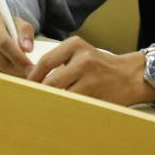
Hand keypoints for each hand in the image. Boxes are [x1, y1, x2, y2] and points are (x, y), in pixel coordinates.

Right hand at [0, 1, 34, 76]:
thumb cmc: (2, 25)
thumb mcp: (16, 22)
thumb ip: (25, 32)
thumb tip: (28, 49)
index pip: (5, 43)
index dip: (19, 57)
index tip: (31, 66)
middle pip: (1, 60)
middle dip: (18, 70)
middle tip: (31, 74)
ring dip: (11, 75)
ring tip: (22, 73)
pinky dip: (2, 76)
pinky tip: (11, 73)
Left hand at [26, 36, 154, 106]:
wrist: (129, 75)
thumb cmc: (99, 65)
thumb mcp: (80, 53)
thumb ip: (58, 61)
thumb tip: (30, 77)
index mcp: (75, 45)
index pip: (45, 62)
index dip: (33, 77)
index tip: (26, 86)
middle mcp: (83, 59)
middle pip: (51, 82)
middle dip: (40, 92)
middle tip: (30, 99)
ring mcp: (91, 78)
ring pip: (62, 95)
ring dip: (51, 103)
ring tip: (43, 107)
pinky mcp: (96, 95)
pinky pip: (73, 104)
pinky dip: (65, 108)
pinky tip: (61, 110)